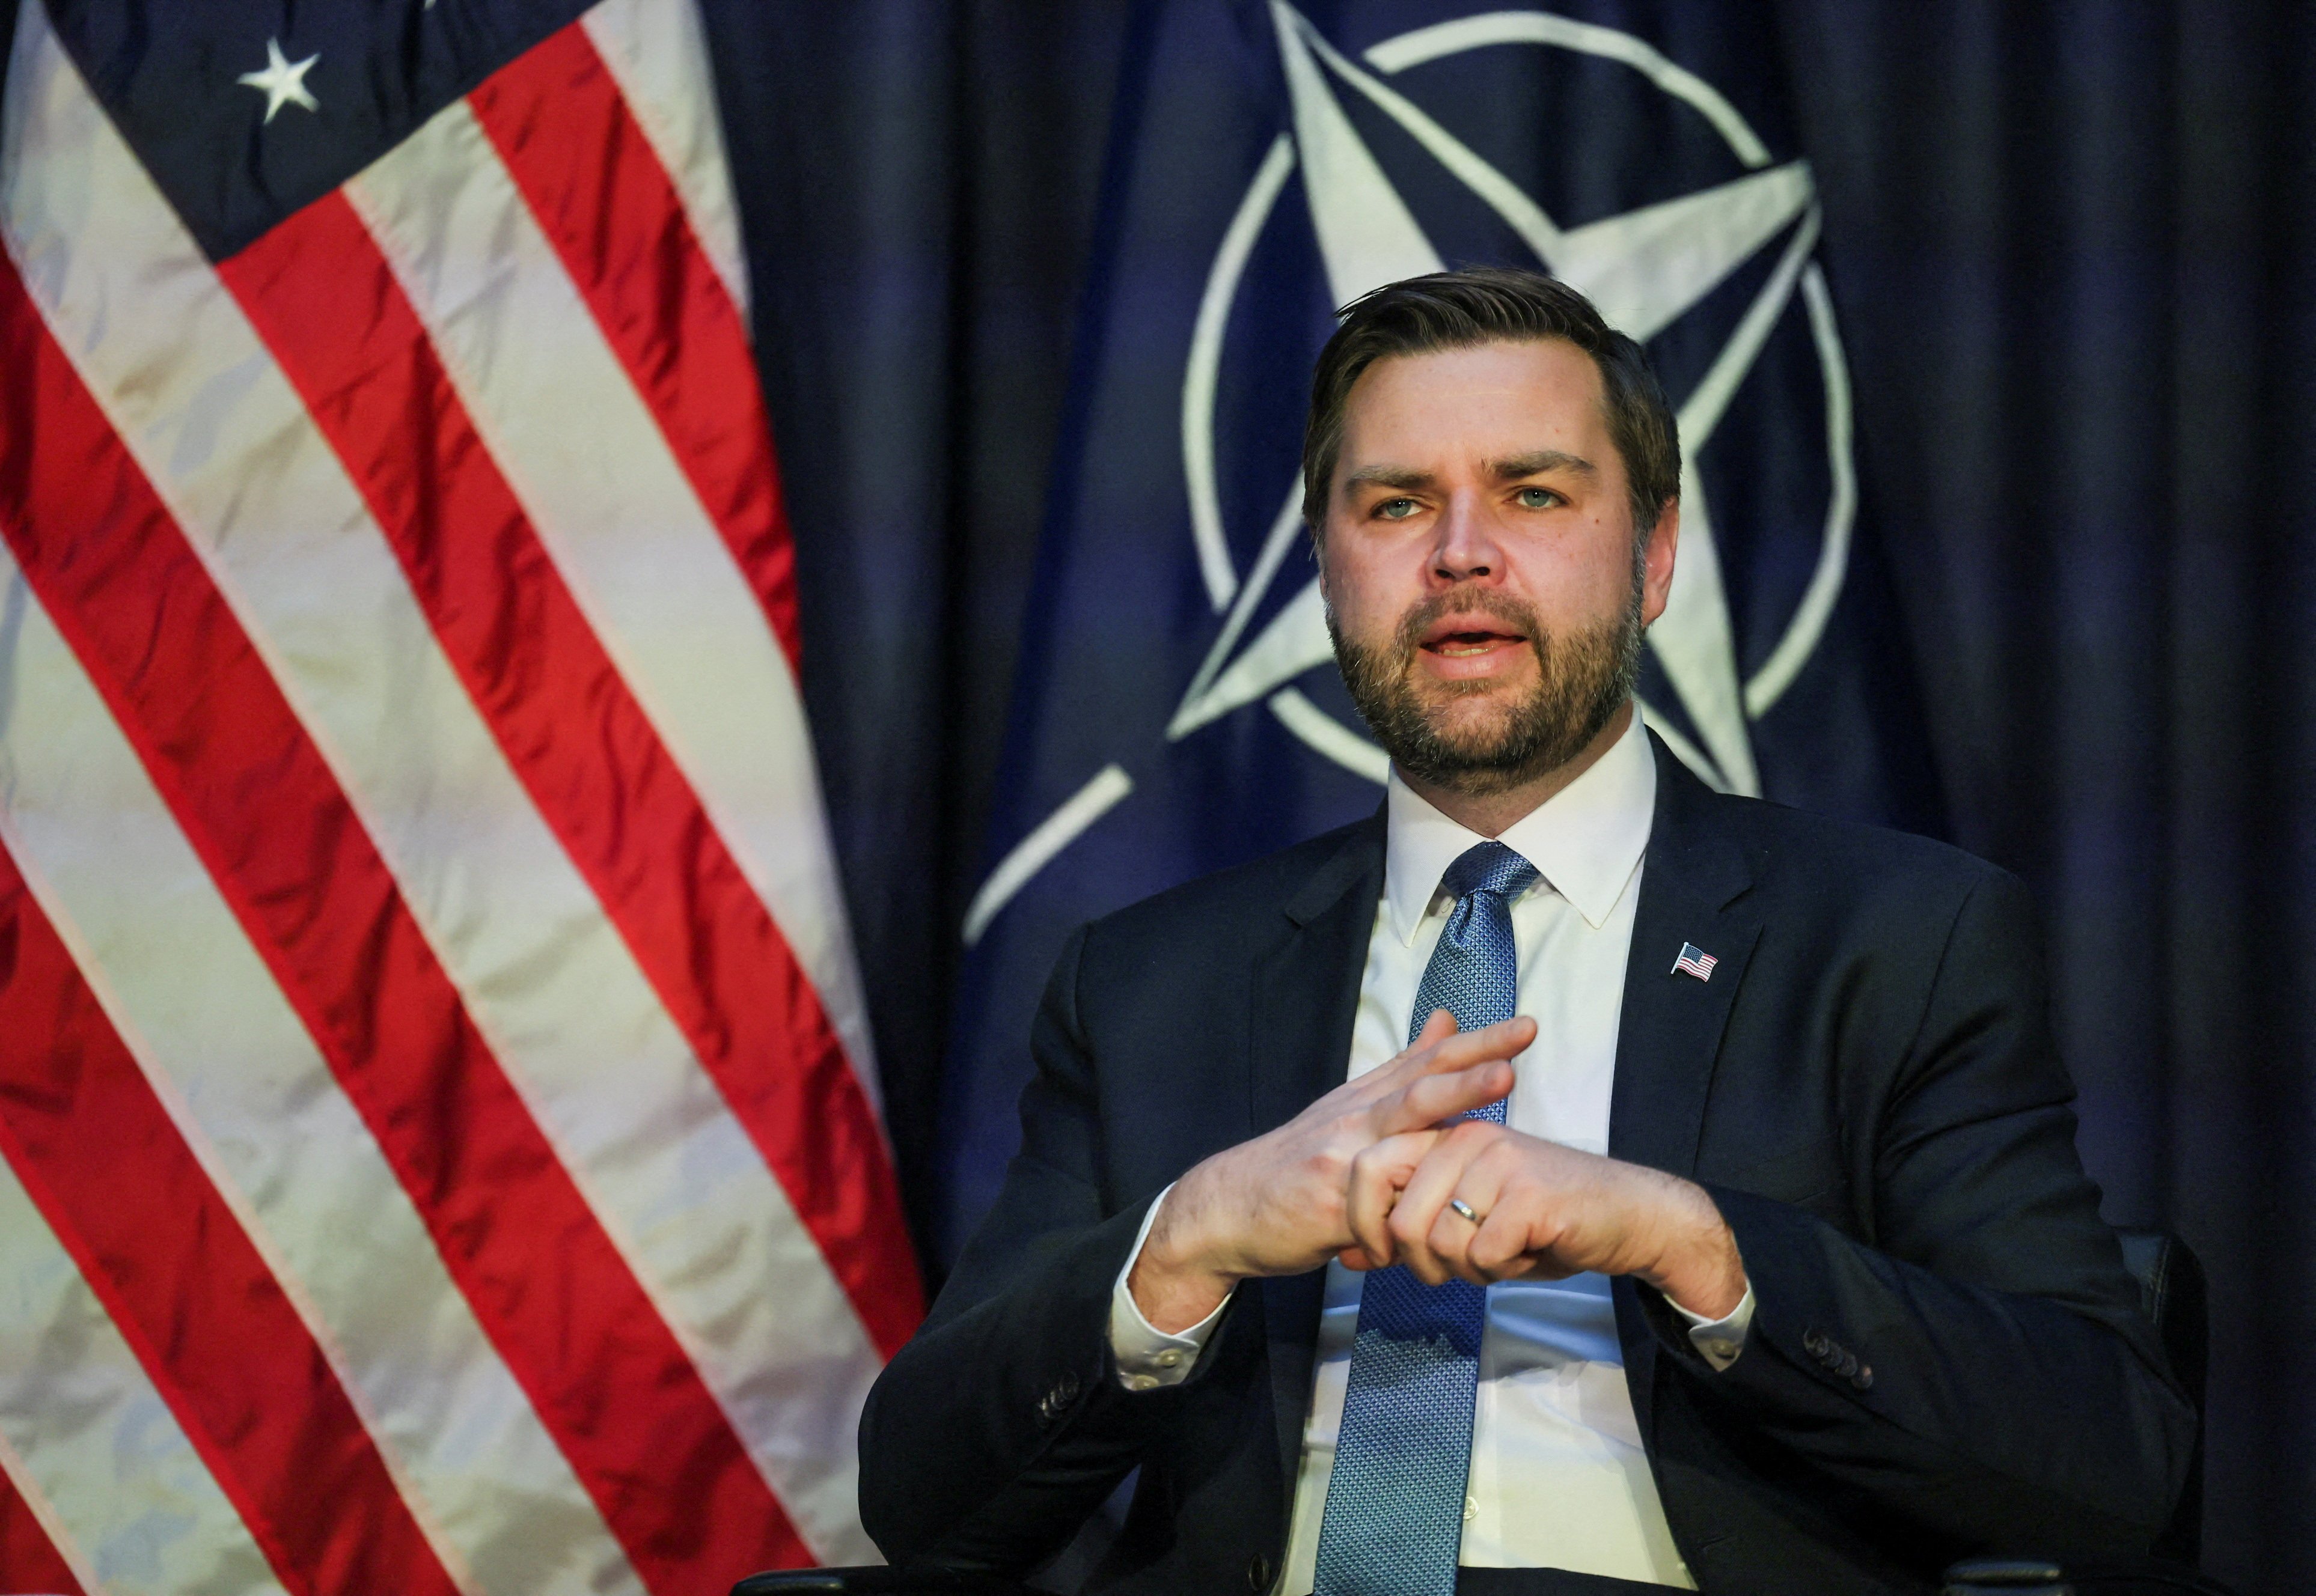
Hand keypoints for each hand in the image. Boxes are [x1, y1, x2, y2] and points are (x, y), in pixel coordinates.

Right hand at [1128, 1010, 1534, 1331]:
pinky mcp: (1329, 1200)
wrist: (1228, 1207)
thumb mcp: (1348, 1111)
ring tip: (1493, 1104)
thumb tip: (1446, 1021)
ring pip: (1402, 1126)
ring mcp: (1341, 1156)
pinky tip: (1445, 1219)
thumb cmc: (1298, 1163)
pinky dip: (1411, 1209)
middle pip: (1421, 1085)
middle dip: (1472, 1067)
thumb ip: (1401, 1072)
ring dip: (1452, 1104)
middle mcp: (1355, 1119)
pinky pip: (1378, 1203)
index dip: (1476, 1043)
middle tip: (1518, 1049)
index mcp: (1365, 1099)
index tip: (1526, 1027)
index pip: (1427, 1062)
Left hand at [1346, 1121, 1745, 1318]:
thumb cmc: (1542, 1223)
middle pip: (1401, 1218)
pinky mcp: (1529, 1192)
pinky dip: (1502, 1270)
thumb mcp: (1465, 1225)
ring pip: (1442, 1242)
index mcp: (1444, 1136)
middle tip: (1456, 1269)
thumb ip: (1407, 1234)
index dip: (1364, 1224)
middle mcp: (1466, 1139)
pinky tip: (1526, 1254)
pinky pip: (1484, 1253)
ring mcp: (1498, 1162)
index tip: (1381, 1256)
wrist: (1626, 1218)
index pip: (1367, 1170)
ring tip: (1502, 1255)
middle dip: (1421, 1262)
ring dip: (1469, 1270)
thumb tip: (1346, 1258)